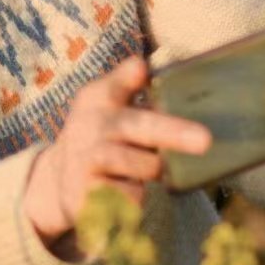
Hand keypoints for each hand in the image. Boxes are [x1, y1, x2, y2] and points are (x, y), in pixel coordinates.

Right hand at [24, 54, 212, 242]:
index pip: (114, 84)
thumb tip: (158, 72)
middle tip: (205, 140)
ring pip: (134, 163)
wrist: (59, 180)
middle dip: (170, 132)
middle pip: (134, 126)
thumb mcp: (111, 107)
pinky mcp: (87, 192)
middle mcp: (90, 125)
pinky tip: (128, 190)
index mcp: (99, 98)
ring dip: (153, 166)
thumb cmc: (104, 137)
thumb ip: (132, 88)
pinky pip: (126, 195)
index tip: (140, 68)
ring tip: (158, 168)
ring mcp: (87, 159)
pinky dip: (135, 196)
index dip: (127, 78)